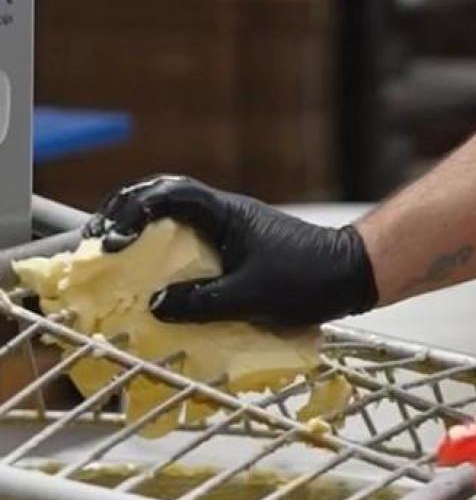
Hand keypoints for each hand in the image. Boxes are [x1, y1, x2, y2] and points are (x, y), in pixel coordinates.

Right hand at [86, 176, 378, 328]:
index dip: (134, 211)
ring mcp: (230, 229)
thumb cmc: (310, 278)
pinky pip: (191, 242)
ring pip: (176, 219)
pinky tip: (155, 279)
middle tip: (98, 243)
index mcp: (226, 214)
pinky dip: (166, 254)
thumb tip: (156, 305)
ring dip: (143, 233)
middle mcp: (224, 214)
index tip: (111, 240)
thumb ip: (203, 302)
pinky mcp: (236, 247)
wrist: (352, 273)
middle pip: (164, 199)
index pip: (170, 194)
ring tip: (115, 260)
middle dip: (126, 215)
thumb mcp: (253, 295)